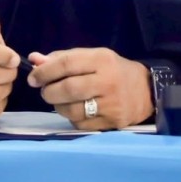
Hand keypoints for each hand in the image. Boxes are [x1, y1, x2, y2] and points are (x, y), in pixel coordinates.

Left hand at [26, 47, 152, 130]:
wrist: (146, 91)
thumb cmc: (113, 70)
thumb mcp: (92, 57)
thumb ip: (63, 58)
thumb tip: (34, 60)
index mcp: (101, 60)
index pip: (66, 64)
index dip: (45, 72)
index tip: (33, 78)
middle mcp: (107, 82)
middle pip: (67, 89)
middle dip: (49, 91)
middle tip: (45, 91)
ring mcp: (111, 105)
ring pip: (72, 110)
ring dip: (58, 106)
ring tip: (60, 101)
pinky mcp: (112, 123)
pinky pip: (80, 124)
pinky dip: (72, 118)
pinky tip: (76, 110)